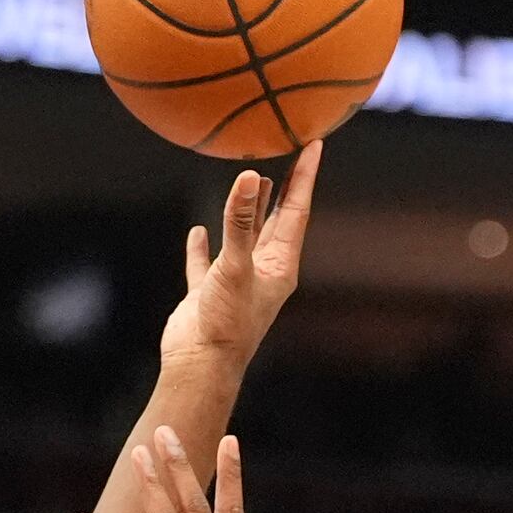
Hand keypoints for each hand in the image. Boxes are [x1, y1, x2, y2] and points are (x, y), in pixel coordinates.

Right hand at [160, 140, 321, 376]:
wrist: (199, 366)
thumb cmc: (226, 323)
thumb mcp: (235, 266)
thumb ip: (239, 222)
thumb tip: (249, 177)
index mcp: (279, 266)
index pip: (296, 212)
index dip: (304, 177)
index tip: (314, 146)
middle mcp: (262, 272)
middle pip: (276, 221)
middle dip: (284, 189)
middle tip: (291, 154)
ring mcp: (236, 282)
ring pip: (245, 237)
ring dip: (248, 211)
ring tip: (253, 180)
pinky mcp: (209, 293)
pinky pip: (207, 263)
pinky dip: (203, 246)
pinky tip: (198, 231)